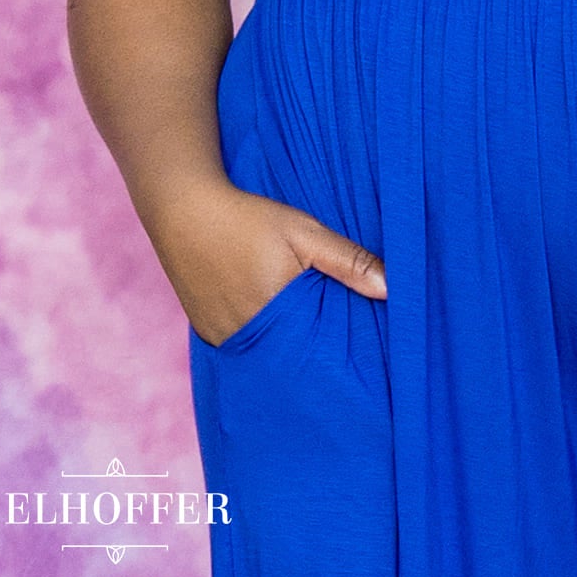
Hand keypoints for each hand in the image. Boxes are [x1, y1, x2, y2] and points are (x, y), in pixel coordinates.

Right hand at [148, 176, 386, 347]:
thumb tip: (393, 289)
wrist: (183, 210)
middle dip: (317, 363)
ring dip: (290, 353)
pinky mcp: (209, 334)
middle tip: (347, 367)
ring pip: (268, 357)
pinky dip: (265, 343)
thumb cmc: (248, 219)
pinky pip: (246, 348)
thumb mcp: (305, 233)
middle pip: (292, 363)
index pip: (317, 358)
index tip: (364, 367)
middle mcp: (246, 340)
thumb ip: (348, 261)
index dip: (339, 362)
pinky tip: (279, 329)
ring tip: (315, 347)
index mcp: (275, 320)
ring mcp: (223, 340)